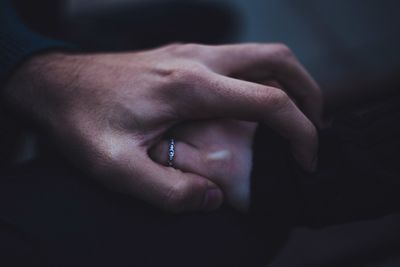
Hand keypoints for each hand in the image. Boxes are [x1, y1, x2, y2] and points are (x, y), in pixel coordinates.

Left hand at [4, 43, 321, 211]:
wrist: (54, 84)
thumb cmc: (81, 121)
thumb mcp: (115, 167)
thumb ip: (167, 190)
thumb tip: (213, 198)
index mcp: (190, 86)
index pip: (270, 100)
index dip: (300, 132)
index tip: (307, 160)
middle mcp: (199, 59)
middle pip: (278, 59)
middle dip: (309, 92)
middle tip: (314, 129)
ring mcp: (192, 52)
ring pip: (262, 54)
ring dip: (288, 81)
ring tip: (294, 117)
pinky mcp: (184, 55)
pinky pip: (239, 59)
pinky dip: (263, 78)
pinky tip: (254, 106)